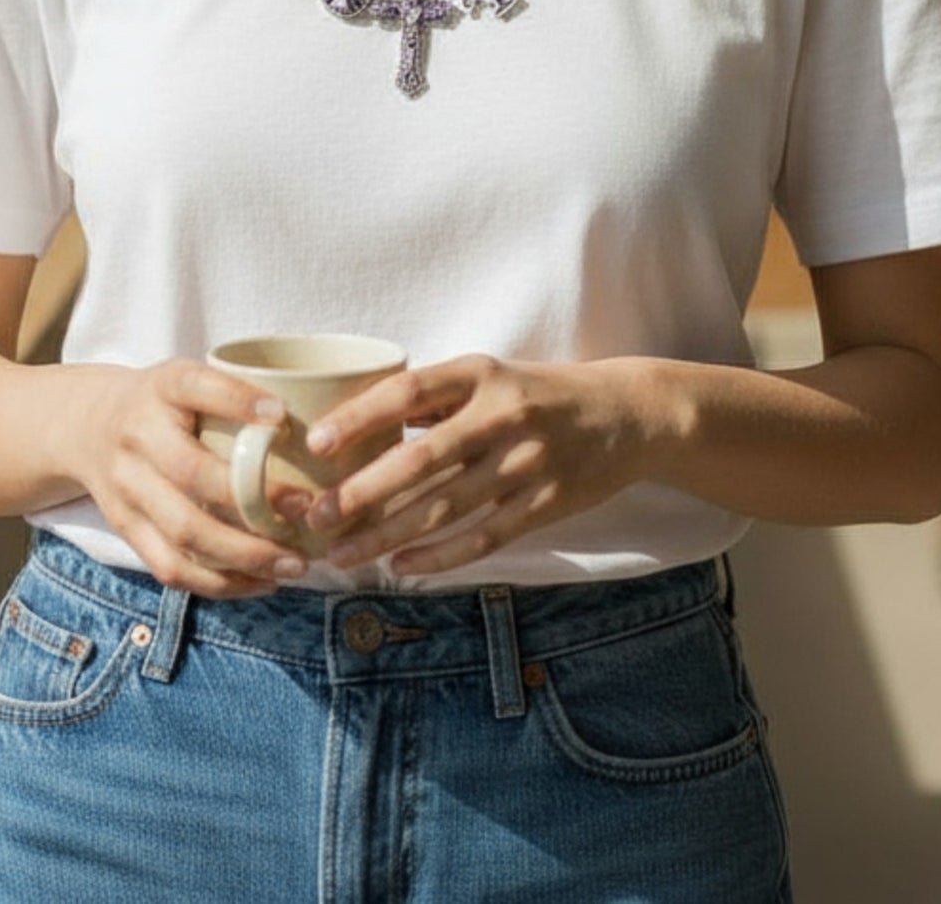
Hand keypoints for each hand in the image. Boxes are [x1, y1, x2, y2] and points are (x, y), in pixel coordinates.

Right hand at [66, 359, 315, 598]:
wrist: (87, 426)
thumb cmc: (166, 402)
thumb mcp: (190, 377)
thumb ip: (236, 392)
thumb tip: (316, 422)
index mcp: (162, 387)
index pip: (198, 387)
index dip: (238, 400)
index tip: (283, 417)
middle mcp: (138, 435)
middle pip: (192, 475)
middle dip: (254, 502)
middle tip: (307, 512)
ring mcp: (127, 487)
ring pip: (184, 533)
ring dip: (244, 556)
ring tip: (293, 564)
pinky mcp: (125, 528)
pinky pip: (171, 567)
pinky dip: (220, 583)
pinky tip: (261, 582)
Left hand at [298, 353, 656, 578]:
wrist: (626, 414)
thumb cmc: (538, 394)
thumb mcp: (489, 376)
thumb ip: (433, 398)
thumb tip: (358, 423)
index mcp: (481, 373)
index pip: (409, 391)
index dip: (360, 417)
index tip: (315, 443)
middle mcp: (502, 414)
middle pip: (420, 458)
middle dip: (361, 492)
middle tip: (315, 517)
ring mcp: (527, 462)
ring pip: (444, 507)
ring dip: (387, 535)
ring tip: (342, 554)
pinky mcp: (546, 503)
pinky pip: (483, 537)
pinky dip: (439, 556)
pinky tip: (401, 567)